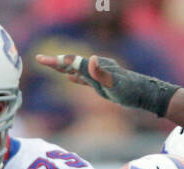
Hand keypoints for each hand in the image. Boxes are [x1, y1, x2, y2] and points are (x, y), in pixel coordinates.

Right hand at [34, 54, 177, 116]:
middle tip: (39, 59)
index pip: (72, 63)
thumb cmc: (131, 90)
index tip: (42, 60)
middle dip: (55, 63)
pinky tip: (70, 79)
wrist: (144, 94)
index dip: (57, 62)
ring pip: (76, 70)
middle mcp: (96, 68)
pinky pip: (84, 79)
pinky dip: (75, 78)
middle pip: (71, 64)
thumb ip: (100, 73)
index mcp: (96, 67)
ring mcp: (98, 76)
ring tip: (50, 64)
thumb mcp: (115, 83)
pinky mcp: (102, 84)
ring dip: (63, 68)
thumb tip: (90, 59)